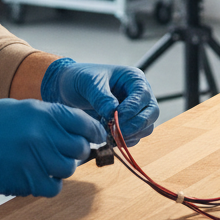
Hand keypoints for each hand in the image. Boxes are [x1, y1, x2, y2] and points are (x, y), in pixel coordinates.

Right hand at [0, 99, 106, 197]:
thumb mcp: (20, 109)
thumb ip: (48, 119)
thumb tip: (74, 131)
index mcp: (43, 111)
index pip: (84, 122)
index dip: (93, 132)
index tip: (95, 138)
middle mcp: (43, 132)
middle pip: (79, 148)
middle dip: (76, 152)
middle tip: (63, 153)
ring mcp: (34, 156)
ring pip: (68, 169)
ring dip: (60, 169)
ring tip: (43, 164)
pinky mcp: (24, 179)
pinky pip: (52, 187)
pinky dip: (48, 185)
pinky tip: (34, 177)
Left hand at [40, 59, 158, 143]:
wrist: (68, 89)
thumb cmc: (80, 79)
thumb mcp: (88, 84)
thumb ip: (102, 98)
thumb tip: (113, 113)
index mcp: (133, 79)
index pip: (143, 96)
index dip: (132, 109)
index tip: (114, 118)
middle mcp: (139, 95)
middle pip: (150, 113)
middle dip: (134, 125)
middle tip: (114, 132)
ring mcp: (137, 111)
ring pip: (146, 128)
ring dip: (130, 135)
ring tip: (108, 134)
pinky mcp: (129, 124)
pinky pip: (136, 137)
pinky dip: (124, 141)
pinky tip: (108, 138)